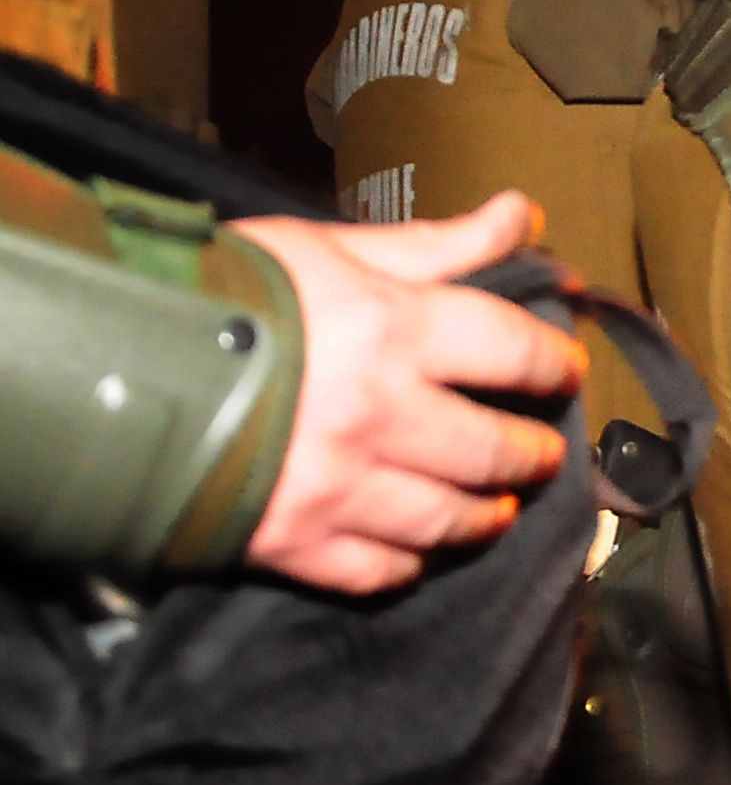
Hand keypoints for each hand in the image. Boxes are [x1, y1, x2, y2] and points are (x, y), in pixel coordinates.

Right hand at [229, 191, 584, 593]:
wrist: (113, 364)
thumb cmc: (230, 294)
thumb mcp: (333, 249)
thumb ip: (436, 244)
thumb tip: (520, 213)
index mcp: (396, 331)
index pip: (514, 349)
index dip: (552, 362)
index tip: (564, 370)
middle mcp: (382, 414)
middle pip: (493, 447)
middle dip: (530, 452)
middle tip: (541, 451)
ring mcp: (339, 485)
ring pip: (446, 518)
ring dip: (485, 514)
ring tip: (500, 507)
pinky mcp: (292, 541)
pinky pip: (376, 570)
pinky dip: (408, 564)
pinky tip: (421, 553)